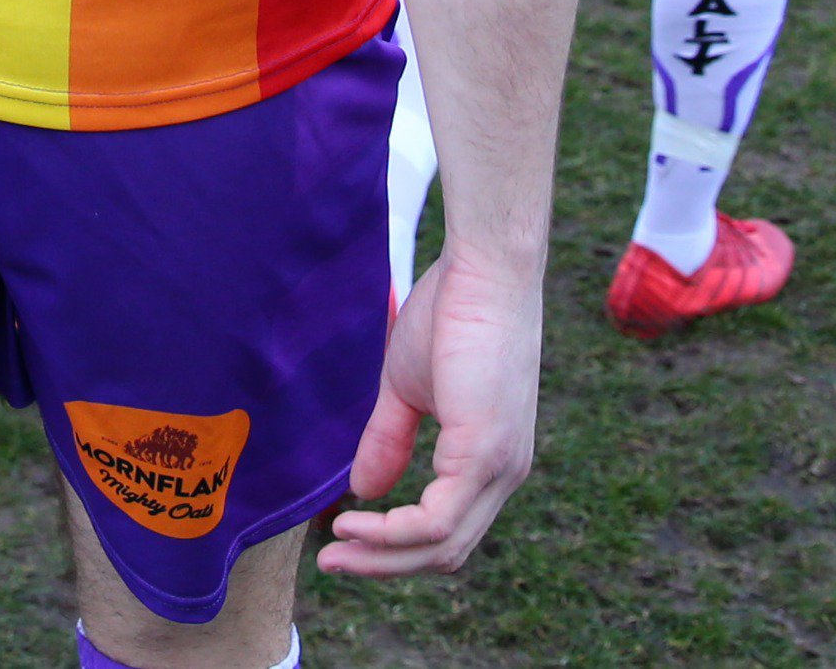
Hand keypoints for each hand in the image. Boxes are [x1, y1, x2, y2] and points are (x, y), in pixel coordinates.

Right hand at [322, 237, 539, 580]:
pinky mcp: (485, 452)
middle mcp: (503, 473)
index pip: (446, 530)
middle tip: (331, 564)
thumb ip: (389, 441)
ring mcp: (499, 466)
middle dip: (384, 565)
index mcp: (488, 459)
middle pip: (445, 551)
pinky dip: (392, 533)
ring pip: (442, 545)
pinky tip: (353, 522)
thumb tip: (363, 491)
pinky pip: (436, 519)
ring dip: (383, 557)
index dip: (394, 546)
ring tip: (336, 551)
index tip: (341, 540)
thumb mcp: (407, 390)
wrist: (482, 270)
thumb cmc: (451, 314)